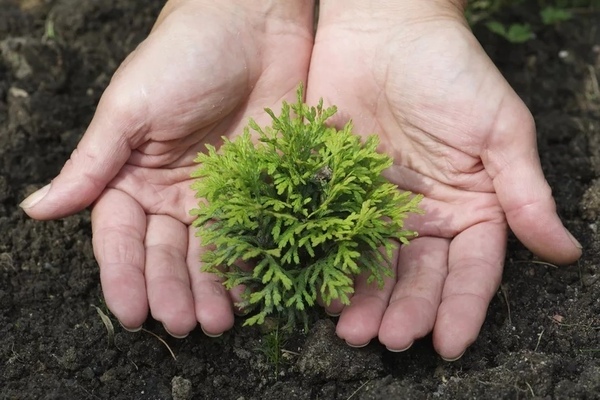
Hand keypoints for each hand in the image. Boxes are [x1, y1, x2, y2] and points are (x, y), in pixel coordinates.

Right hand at [20, 0, 313, 337]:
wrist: (252, 25)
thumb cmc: (181, 56)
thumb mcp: (129, 109)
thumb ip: (92, 163)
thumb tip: (38, 210)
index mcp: (130, 175)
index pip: (120, 237)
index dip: (123, 275)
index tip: (132, 314)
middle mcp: (170, 192)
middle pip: (166, 253)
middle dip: (171, 290)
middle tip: (181, 324)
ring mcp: (215, 193)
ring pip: (208, 253)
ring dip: (210, 290)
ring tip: (218, 323)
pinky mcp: (256, 188)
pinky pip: (250, 233)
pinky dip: (249, 264)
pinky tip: (251, 293)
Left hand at [307, 0, 580, 358]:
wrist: (383, 28)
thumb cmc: (451, 72)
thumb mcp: (500, 129)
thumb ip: (525, 192)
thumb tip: (565, 252)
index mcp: (470, 208)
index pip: (471, 269)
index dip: (462, 308)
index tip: (449, 344)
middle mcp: (425, 216)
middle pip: (418, 277)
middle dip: (407, 312)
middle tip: (390, 341)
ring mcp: (378, 207)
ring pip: (374, 266)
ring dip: (365, 302)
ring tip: (352, 333)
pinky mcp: (337, 191)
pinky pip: (332, 235)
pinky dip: (328, 264)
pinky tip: (321, 290)